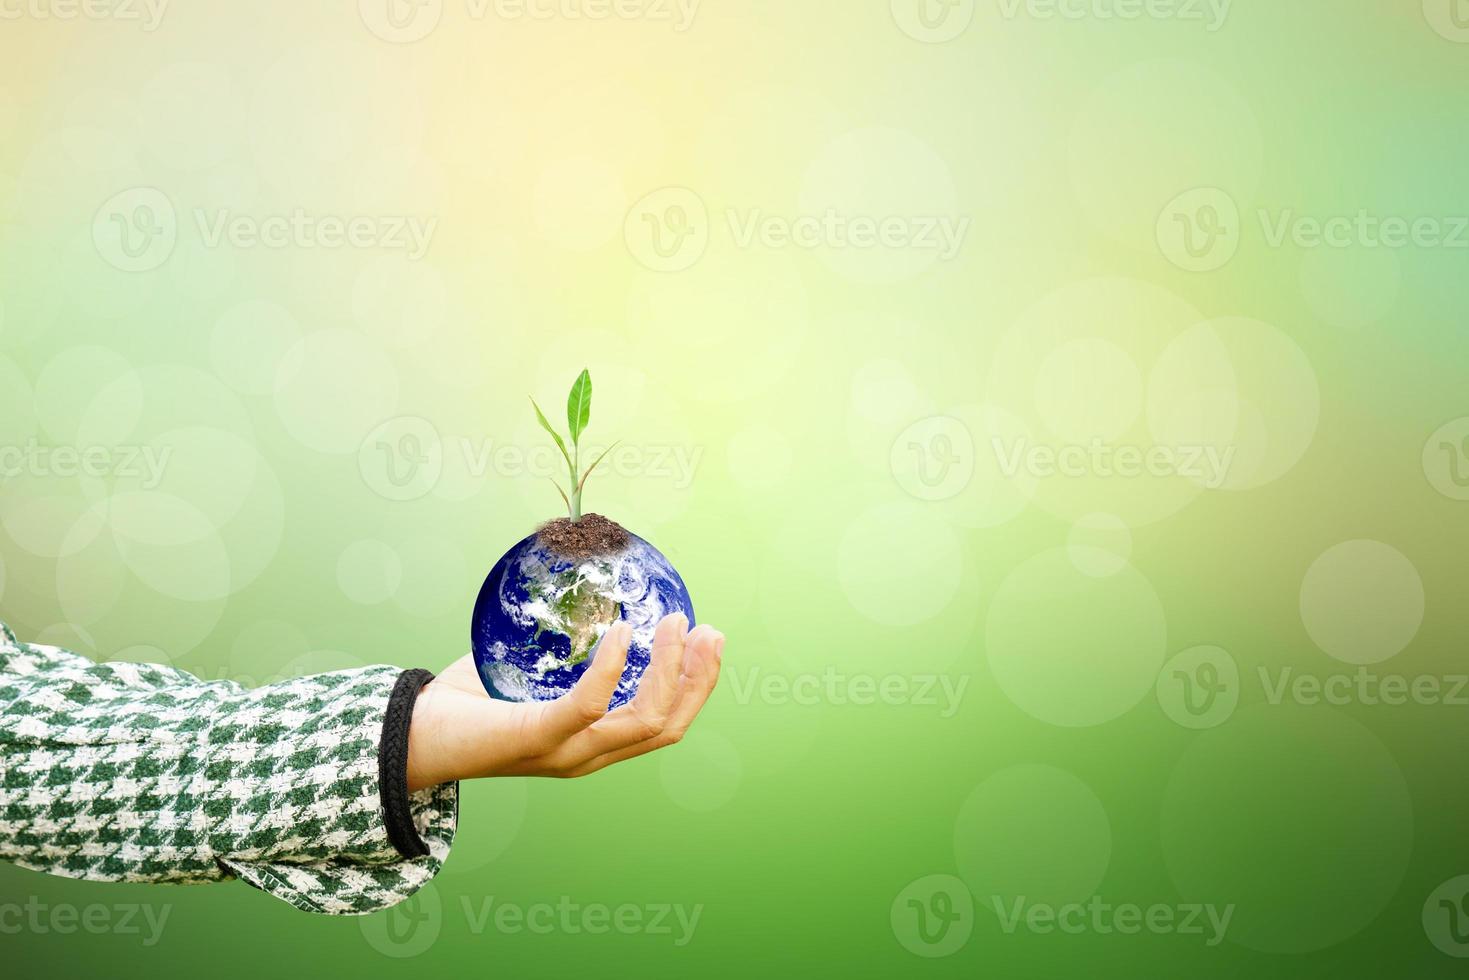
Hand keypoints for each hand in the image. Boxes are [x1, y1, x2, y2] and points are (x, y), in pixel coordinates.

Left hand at [405, 614, 722, 790]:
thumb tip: (585, 589)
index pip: (663, 724)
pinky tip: (620, 633)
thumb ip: (558, 645)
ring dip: (668, 669)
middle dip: (697, 678)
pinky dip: (611, 668)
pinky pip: (589, 707)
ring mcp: (564, 753)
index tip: (704, 638)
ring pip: (643, 720)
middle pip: (667, 726)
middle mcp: (586, 756)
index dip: (694, 685)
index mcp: (591, 744)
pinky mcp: (536, 739)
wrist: (410, 735)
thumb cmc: (466, 700)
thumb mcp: (525, 670)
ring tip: (674, 624)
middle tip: (706, 629)